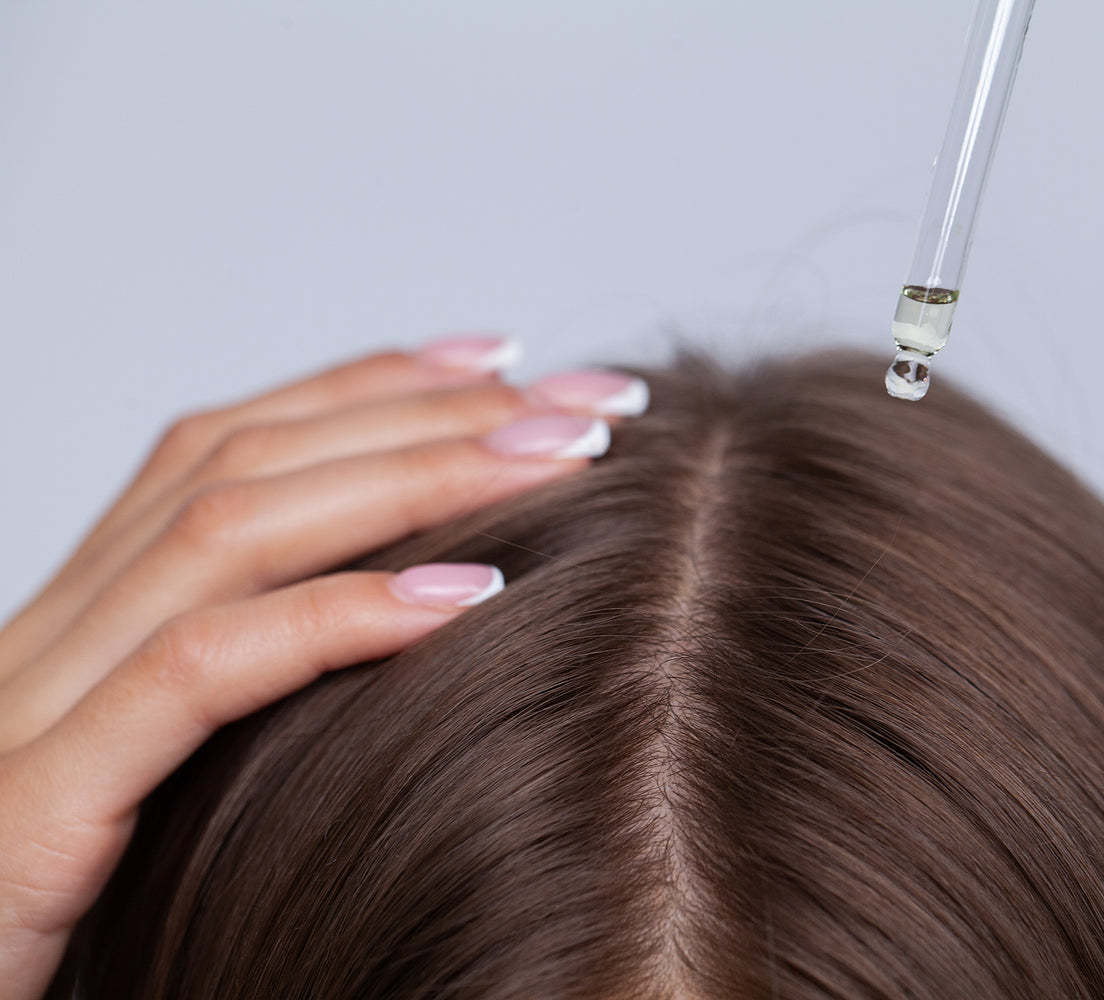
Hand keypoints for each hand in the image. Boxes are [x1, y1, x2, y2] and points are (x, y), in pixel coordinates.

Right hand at [0, 338, 647, 997]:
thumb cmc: (71, 923)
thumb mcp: (173, 787)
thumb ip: (260, 693)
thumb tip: (431, 623)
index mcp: (83, 629)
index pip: (233, 448)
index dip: (370, 387)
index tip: (504, 362)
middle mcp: (52, 641)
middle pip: (249, 463)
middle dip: (430, 416)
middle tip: (586, 400)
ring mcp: (30, 714)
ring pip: (228, 532)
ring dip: (414, 480)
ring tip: (562, 460)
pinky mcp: (34, 810)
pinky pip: (195, 675)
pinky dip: (334, 617)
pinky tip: (467, 594)